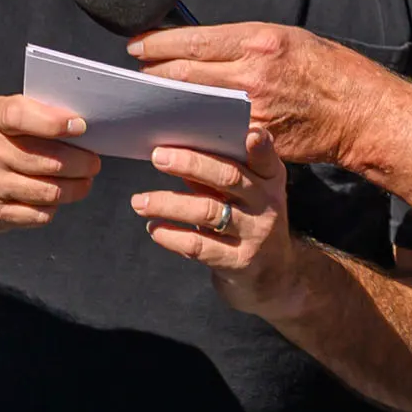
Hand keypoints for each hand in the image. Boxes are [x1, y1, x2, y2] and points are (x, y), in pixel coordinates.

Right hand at [0, 94, 100, 230]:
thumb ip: (34, 113)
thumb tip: (80, 124)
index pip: (19, 115)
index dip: (53, 122)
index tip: (80, 127)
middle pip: (49, 162)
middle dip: (82, 164)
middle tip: (93, 163)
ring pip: (49, 191)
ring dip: (75, 188)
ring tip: (83, 181)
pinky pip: (38, 214)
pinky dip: (53, 207)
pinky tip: (53, 198)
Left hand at [129, 22, 379, 167]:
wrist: (363, 113)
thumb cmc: (332, 71)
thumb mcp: (291, 39)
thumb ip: (246, 42)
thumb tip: (205, 46)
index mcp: (260, 41)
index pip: (192, 41)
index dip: (158, 44)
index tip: (138, 46)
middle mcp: (251, 74)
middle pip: (182, 74)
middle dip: (155, 75)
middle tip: (140, 75)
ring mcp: (251, 109)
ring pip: (192, 106)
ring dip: (169, 104)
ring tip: (155, 101)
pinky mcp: (255, 138)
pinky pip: (214, 132)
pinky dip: (195, 128)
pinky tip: (184, 127)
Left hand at [133, 128, 302, 314]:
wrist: (272, 278)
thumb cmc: (247, 224)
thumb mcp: (244, 197)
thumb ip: (217, 175)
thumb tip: (174, 151)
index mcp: (269, 181)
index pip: (267, 160)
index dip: (261, 147)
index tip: (251, 133)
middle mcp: (267, 205)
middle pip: (230, 178)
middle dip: (191, 164)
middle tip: (158, 157)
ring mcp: (255, 235)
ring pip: (208, 212)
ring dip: (167, 204)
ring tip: (138, 201)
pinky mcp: (238, 262)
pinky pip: (198, 246)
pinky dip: (171, 235)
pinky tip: (154, 228)